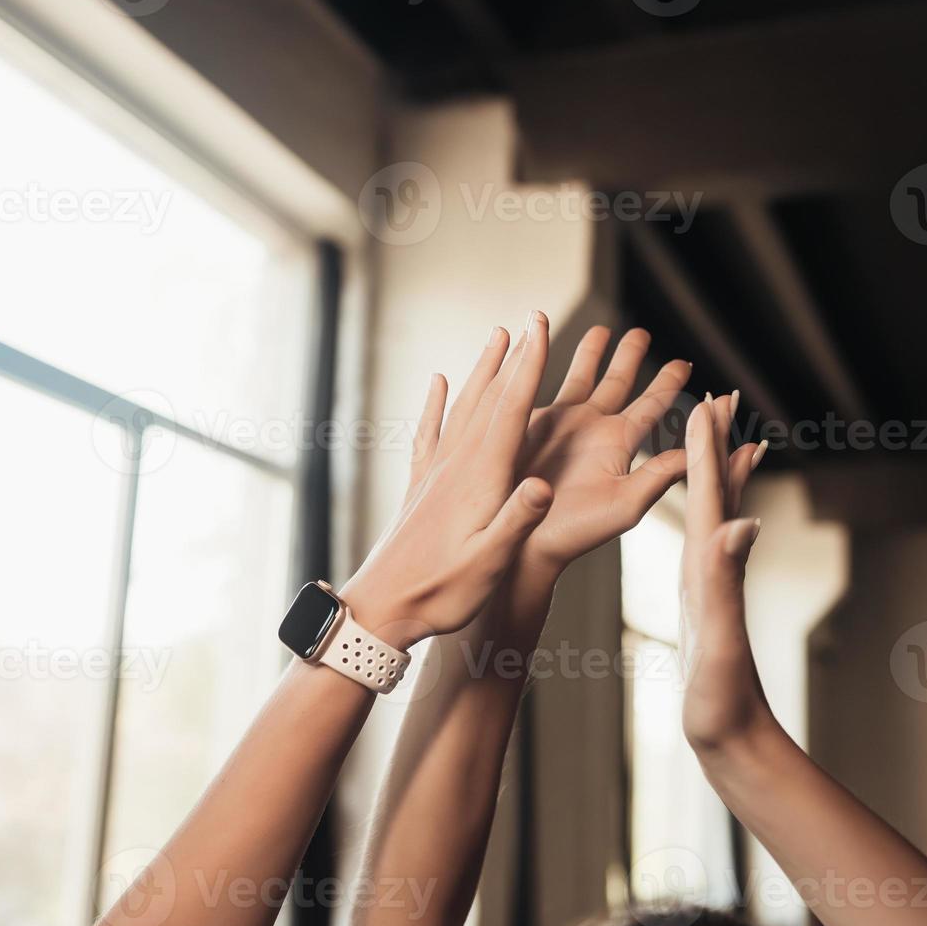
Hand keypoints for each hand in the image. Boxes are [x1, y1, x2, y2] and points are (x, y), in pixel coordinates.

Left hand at [339, 313, 555, 648]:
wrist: (383, 607)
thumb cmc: (441, 592)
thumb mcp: (489, 563)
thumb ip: (516, 522)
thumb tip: (543, 485)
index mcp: (480, 478)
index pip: (511, 410)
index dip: (529, 365)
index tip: (541, 325)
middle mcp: (457, 465)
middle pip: (490, 398)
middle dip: (514, 356)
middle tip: (531, 317)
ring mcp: (436, 472)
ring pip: (464, 407)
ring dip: (483, 370)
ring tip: (497, 337)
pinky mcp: (422, 486)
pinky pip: (431, 431)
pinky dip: (438, 402)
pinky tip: (440, 384)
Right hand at [512, 326, 692, 573]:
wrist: (520, 536)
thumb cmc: (575, 531)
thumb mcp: (625, 504)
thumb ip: (660, 474)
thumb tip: (700, 451)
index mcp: (619, 444)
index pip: (653, 405)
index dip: (669, 383)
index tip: (688, 361)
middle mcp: (593, 430)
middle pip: (618, 382)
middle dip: (629, 356)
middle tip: (642, 331)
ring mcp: (561, 423)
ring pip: (581, 376)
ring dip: (592, 352)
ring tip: (603, 328)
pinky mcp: (530, 421)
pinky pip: (543, 382)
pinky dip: (548, 359)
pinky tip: (549, 342)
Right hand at [679, 393, 771, 755]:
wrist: (735, 742)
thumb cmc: (723, 700)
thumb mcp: (719, 640)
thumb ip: (727, 583)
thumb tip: (746, 523)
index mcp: (709, 568)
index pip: (711, 494)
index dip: (709, 446)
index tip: (708, 397)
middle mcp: (713, 568)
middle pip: (720, 491)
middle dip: (720, 443)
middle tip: (722, 395)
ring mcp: (708, 584)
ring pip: (718, 513)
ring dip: (720, 472)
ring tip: (725, 440)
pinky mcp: (701, 602)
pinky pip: (706, 544)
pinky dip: (709, 517)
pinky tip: (710, 520)